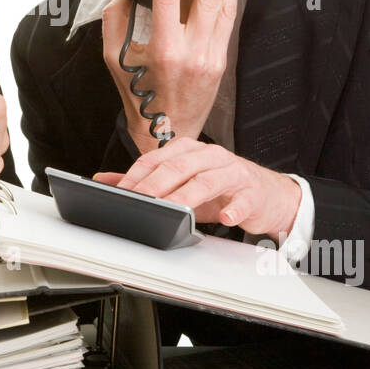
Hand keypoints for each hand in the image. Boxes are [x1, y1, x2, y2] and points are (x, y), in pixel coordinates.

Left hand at [93, 137, 301, 237]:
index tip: (122, 193)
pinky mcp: (253, 192)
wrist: (265, 195)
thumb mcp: (181, 184)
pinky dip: (234, 209)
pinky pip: (243, 200)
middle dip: (156, 184)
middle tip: (140, 201)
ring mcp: (233, 172)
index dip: (138, 175)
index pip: (157, 158)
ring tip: (173, 210)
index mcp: (189, 150)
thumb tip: (105, 180)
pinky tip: (225, 218)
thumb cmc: (220, 189)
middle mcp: (210, 156)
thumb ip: (145, 181)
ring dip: (187, 196)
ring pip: (207, 180)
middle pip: (178, 166)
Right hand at [101, 0, 245, 150]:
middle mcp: (192, 52)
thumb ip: (115, 21)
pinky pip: (228, 20)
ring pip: (225, 7)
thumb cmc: (138, 94)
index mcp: (164, 51)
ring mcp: (211, 56)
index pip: (167, 0)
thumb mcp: (114, 59)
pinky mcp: (222, 59)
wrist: (168, 132)